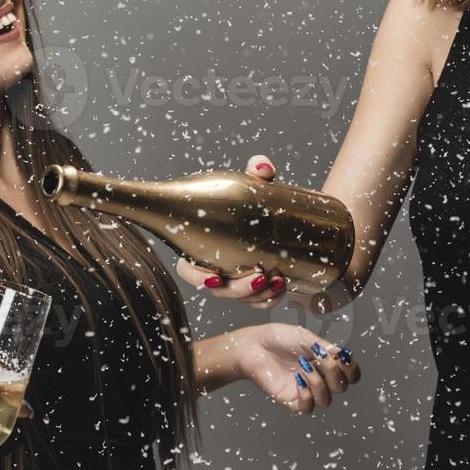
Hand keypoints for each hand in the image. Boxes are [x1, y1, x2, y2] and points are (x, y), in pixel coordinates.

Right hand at [174, 153, 289, 308]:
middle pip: (219, 290)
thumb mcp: (253, 186)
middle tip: (259, 277)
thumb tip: (262, 167)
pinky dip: (269, 300)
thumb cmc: (254, 201)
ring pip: (240, 299)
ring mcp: (236, 280)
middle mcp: (217, 266)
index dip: (196, 277)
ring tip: (277, 280)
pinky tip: (282, 288)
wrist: (280, 214)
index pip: (188, 268)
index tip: (215, 277)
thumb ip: (256, 174)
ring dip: (257, 296)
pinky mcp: (254, 287)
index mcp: (203, 245)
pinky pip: (257, 302)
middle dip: (238, 290)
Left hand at [235, 323, 359, 414]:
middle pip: (341, 388)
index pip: (349, 375)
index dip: (352, 370)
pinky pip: (306, 408)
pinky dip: (307, 396)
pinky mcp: (289, 400)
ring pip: (326, 401)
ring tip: (304, 367)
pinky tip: (298, 380)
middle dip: (335, 373)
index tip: (343, 356)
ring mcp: (304, 390)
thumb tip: (341, 354)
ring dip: (319, 383)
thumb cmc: (277, 338)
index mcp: (324, 363)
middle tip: (321, 358)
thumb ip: (324, 347)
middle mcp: (317, 378)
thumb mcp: (304, 337)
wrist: (252, 345)